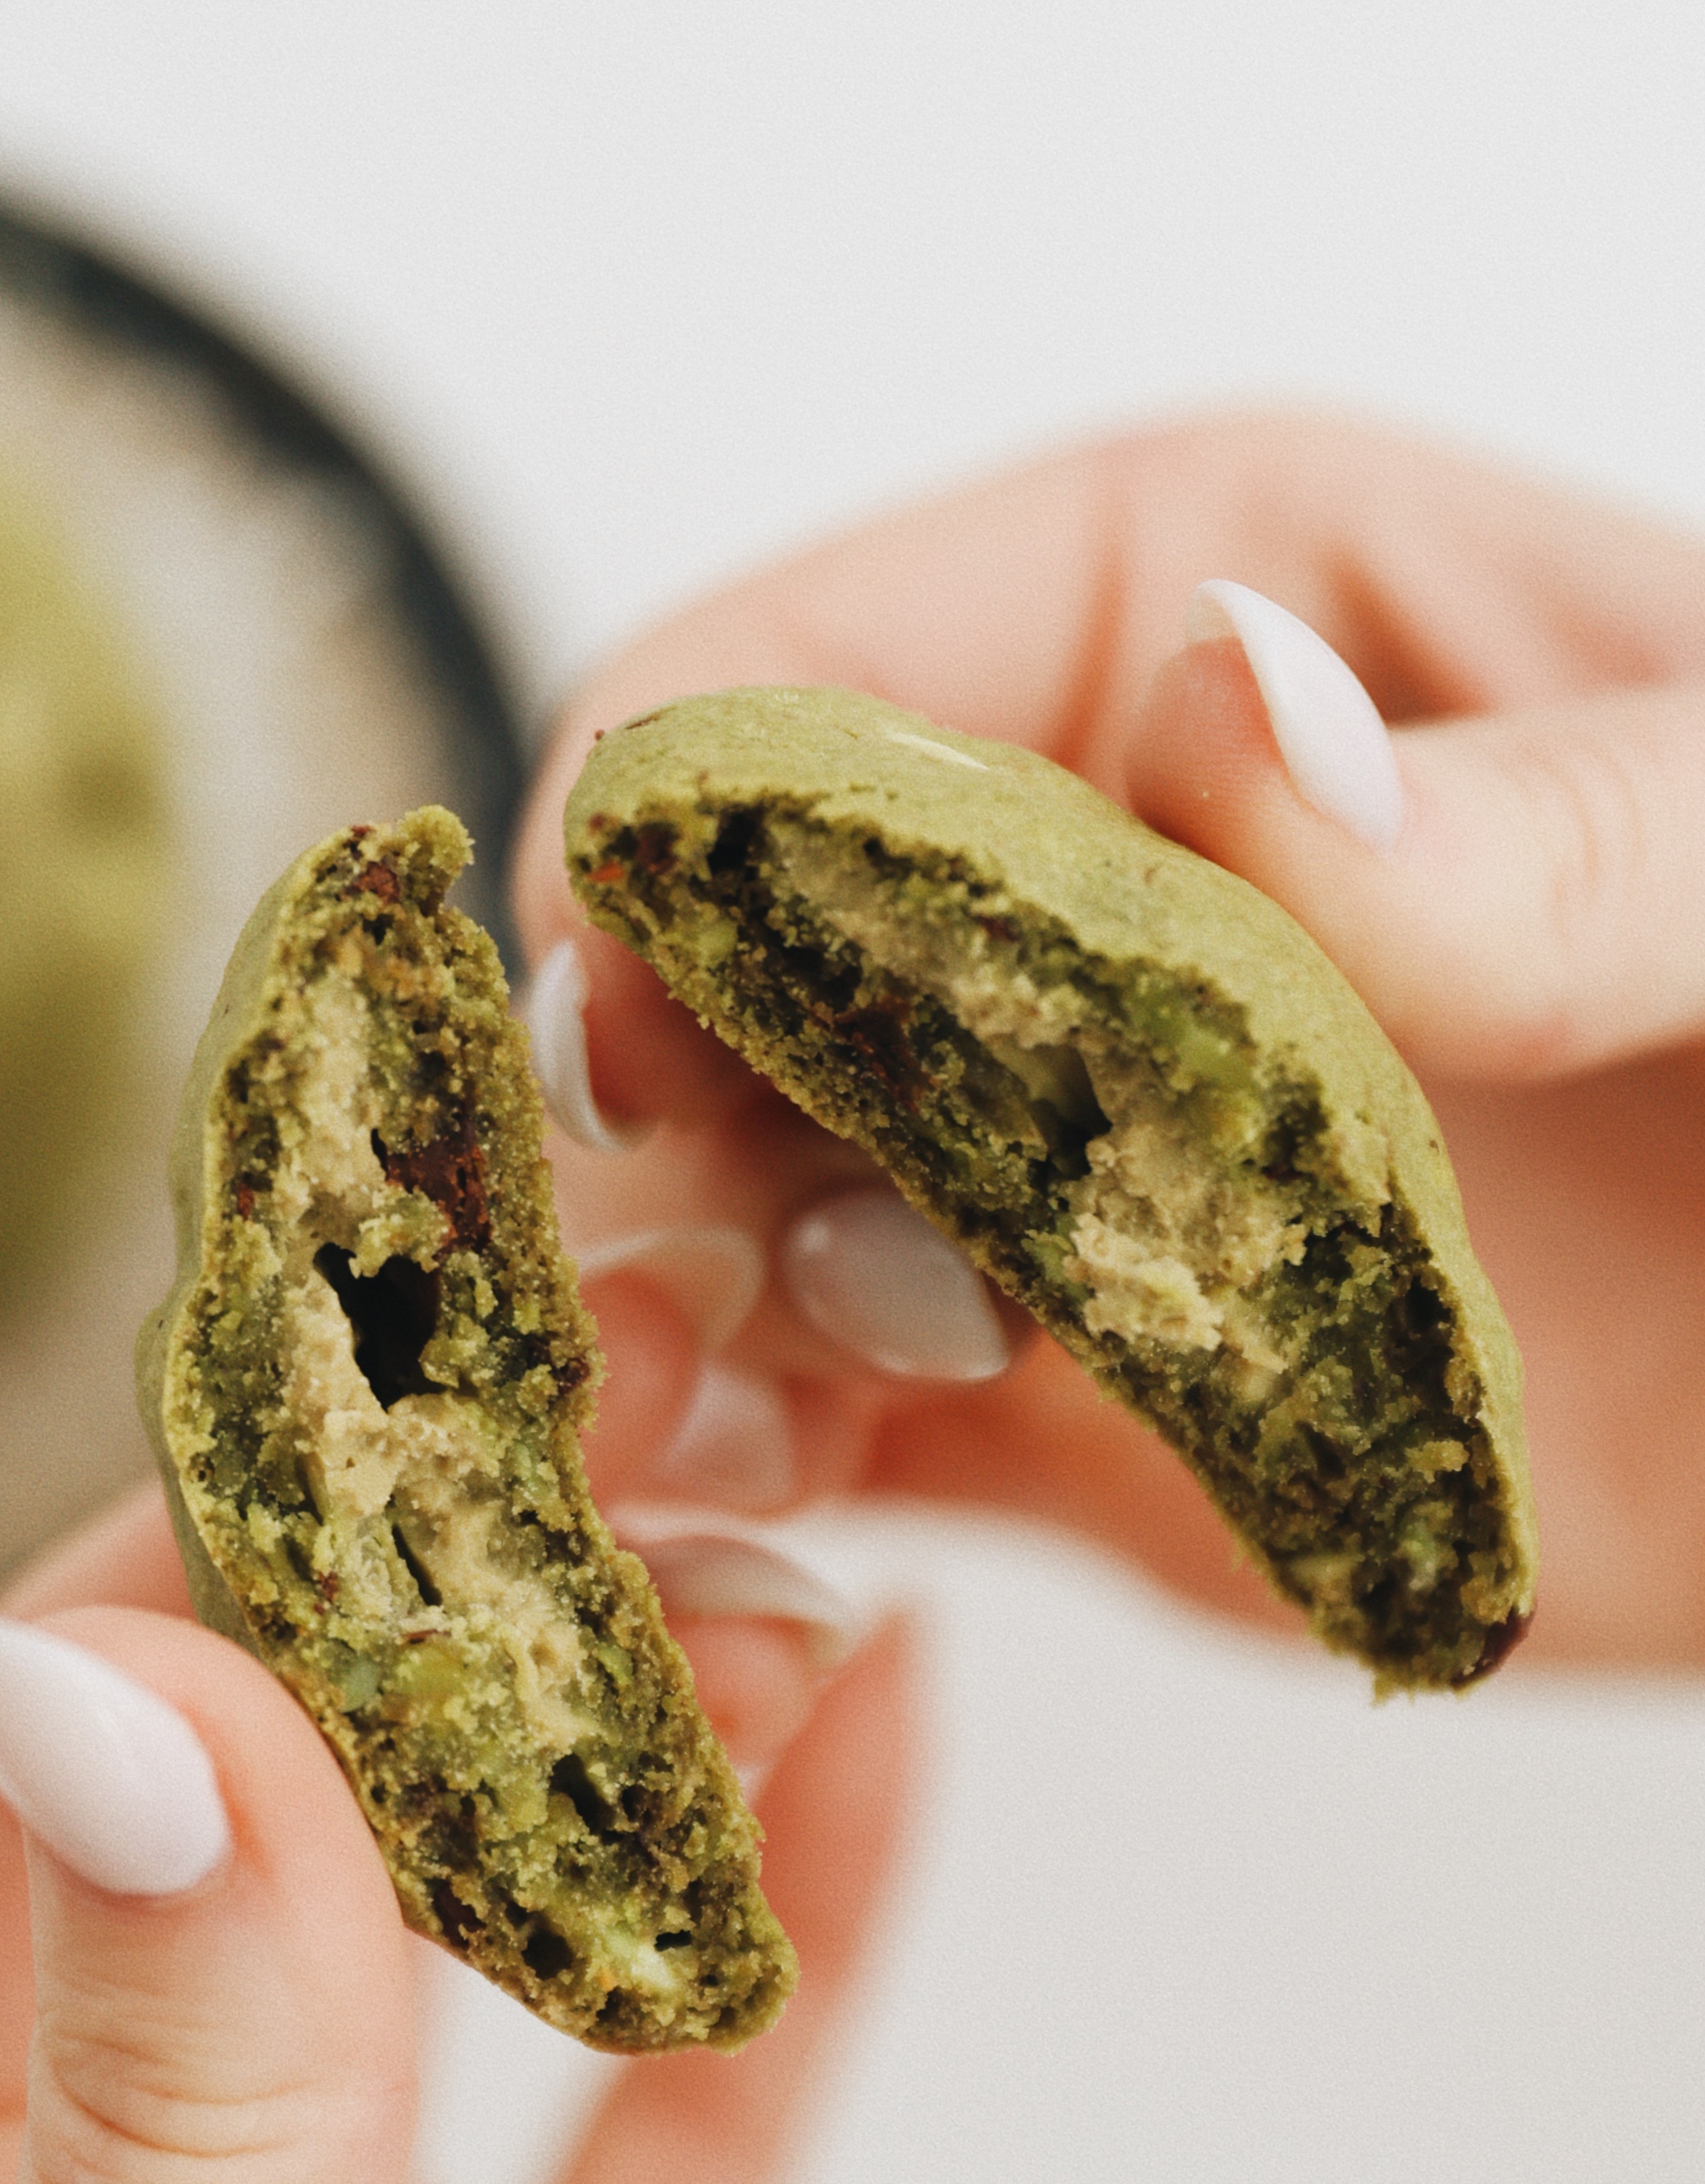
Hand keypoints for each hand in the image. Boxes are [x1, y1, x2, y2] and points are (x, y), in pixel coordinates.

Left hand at [0, 1482, 909, 2183]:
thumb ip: (148, 2175)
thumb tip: (137, 1700)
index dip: (215, 1578)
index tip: (433, 1408)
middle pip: (247, 1828)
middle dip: (465, 1627)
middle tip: (676, 1426)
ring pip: (463, 1934)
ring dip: (637, 1740)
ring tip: (799, 1567)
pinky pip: (671, 2114)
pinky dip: (789, 1929)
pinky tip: (889, 1738)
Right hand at [515, 409, 1704, 1666]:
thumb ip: (1547, 816)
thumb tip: (1226, 722)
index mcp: (1182, 630)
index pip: (780, 682)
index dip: (657, 849)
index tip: (654, 1039)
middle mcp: (1060, 888)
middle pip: (699, 981)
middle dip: (636, 1140)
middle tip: (647, 1300)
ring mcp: (1043, 1152)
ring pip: (730, 1222)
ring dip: (671, 1333)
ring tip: (708, 1436)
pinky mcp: (1063, 1390)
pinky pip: (834, 1428)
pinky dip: (753, 1489)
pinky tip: (750, 1553)